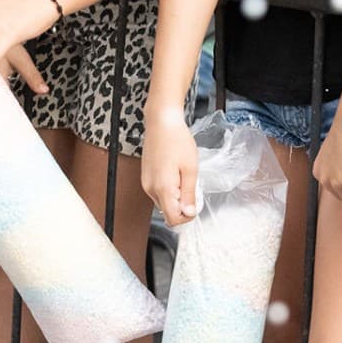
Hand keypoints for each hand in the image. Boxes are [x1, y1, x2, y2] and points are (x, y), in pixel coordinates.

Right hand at [141, 109, 200, 224]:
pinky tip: (175, 172)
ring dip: (176, 196)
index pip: (173, 219)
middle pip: (168, 211)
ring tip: (183, 175)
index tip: (195, 203)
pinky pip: (159, 191)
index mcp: (162, 188)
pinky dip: (169, 188)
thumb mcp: (190, 169)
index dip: (187, 216)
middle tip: (192, 184)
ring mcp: (146, 183)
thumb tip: (189, 213)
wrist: (162, 123)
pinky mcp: (145, 177)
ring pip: (163, 201)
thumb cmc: (177, 141)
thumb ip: (189, 194)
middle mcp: (150, 189)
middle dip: (182, 204)